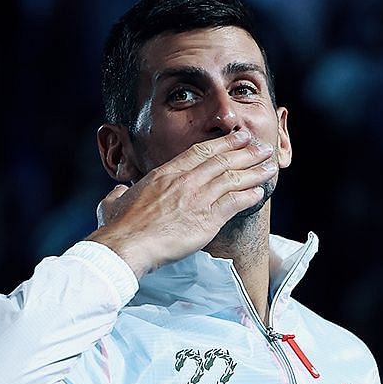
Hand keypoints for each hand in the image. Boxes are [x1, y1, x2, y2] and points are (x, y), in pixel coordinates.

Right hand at [90, 129, 276, 277]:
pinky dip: (249, 196)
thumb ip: (118, 194)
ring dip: (254, 171)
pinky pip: (234, 203)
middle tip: (261, 147)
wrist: (127, 245)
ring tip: (269, 166)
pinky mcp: (207, 219)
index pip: (200, 152)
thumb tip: (117, 192)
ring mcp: (197, 199)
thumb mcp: (113, 203)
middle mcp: (185, 181)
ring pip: (233, 179)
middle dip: (246, 152)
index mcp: (165, 174)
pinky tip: (259, 193)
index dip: (223, 143)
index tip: (238, 138)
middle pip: (222, 160)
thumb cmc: (119, 227)